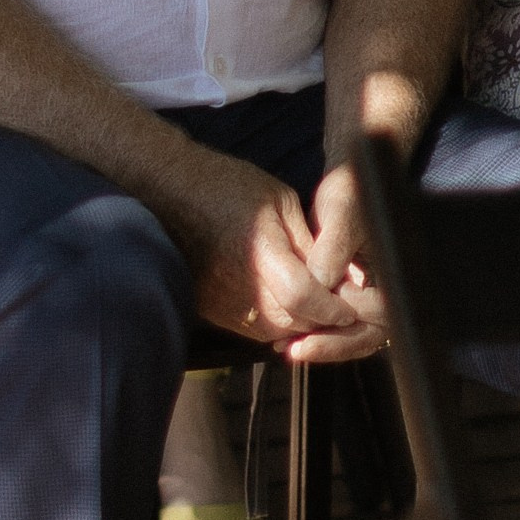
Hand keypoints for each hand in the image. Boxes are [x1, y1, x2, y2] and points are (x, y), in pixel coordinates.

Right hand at [175, 149, 385, 364]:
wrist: (170, 190)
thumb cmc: (227, 186)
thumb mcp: (281, 201)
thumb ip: (310, 245)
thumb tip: (340, 279)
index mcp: (259, 251)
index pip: (303, 298)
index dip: (331, 308)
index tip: (349, 306)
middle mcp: (237, 285)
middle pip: (291, 322)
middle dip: (322, 319)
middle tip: (340, 306)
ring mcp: (220, 301)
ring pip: (274, 332)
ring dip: (300, 324)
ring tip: (316, 304)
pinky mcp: (209, 309)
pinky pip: (252, 329)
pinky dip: (276, 323)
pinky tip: (286, 304)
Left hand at [304, 154, 387, 332]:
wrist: (349, 187)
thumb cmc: (353, 192)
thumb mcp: (342, 211)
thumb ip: (333, 248)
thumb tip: (321, 285)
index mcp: (398, 269)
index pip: (381, 311)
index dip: (350, 315)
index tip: (321, 308)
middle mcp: (392, 291)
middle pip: (368, 334)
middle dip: (332, 344)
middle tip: (297, 349)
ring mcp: (372, 299)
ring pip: (353, 336)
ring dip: (322, 344)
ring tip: (288, 348)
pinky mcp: (353, 300)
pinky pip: (340, 328)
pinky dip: (317, 334)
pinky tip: (290, 338)